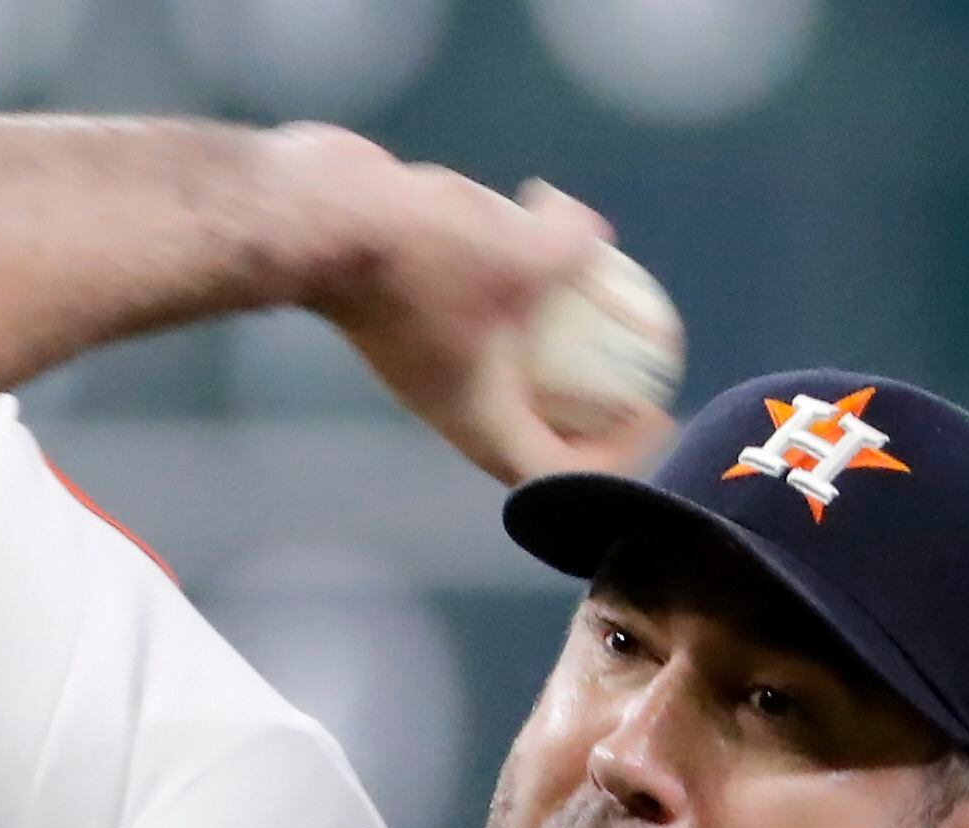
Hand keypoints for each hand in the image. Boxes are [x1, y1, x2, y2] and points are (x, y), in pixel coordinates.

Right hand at [267, 126, 676, 485]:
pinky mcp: (400, 314)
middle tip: (628, 361)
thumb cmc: (424, 255)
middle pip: (530, 426)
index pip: (558, 470)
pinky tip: (523, 216)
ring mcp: (420, 361)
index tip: (651, 415)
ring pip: (497, 363)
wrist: (318, 219)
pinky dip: (503, 282)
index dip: (615, 456)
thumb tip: (596, 232)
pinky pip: (467, 313)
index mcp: (481, 422)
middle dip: (585, 402)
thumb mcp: (527, 252)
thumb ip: (574, 246)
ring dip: (545, 333)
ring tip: (585, 281)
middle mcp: (448, 404)